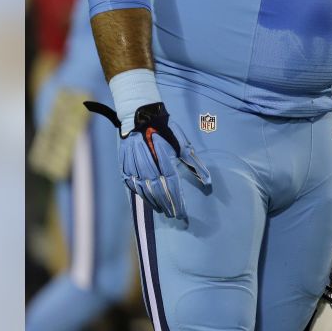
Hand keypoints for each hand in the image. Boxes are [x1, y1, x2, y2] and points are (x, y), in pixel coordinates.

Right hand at [85, 101, 210, 219]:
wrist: (140, 115)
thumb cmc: (165, 128)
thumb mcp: (183, 142)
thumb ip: (194, 163)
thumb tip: (208, 181)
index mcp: (163, 156)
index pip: (170, 184)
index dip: (176, 200)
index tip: (182, 213)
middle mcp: (146, 162)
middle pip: (157, 190)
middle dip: (167, 205)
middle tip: (174, 215)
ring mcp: (132, 164)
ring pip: (143, 189)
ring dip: (154, 202)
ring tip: (163, 210)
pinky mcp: (123, 164)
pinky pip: (131, 184)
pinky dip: (140, 193)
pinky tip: (147, 199)